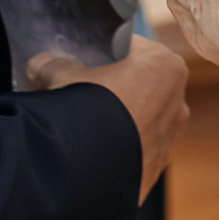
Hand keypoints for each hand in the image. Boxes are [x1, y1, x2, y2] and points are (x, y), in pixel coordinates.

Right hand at [26, 37, 190, 202]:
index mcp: (165, 66)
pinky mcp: (154, 170)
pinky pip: (135, 153)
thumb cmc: (83, 110)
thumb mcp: (63, 77)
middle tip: (81, 95)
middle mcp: (177, 102)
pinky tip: (90, 153)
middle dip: (114, 90)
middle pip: (142, 86)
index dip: (106, 53)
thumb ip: (54, 65)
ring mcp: (169, 139)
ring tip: (83, 129)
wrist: (83, 171)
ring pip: (141, 122)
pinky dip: (117, 151)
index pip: (134, 48)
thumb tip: (42, 64)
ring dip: (117, 123)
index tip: (85, 62)